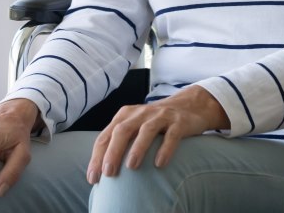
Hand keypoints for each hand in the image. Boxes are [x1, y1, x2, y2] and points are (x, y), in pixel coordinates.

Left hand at [87, 85, 228, 181]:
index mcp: (125, 115)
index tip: (93, 178)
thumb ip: (119, 141)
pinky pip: (171, 135)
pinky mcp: (179, 122)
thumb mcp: (135, 126)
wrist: (189, 105)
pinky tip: (160, 163)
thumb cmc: (155, 122)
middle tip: (108, 173)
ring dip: (137, 148)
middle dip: (113, 152)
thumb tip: (102, 170)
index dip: (97, 157)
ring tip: (131, 167)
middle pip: (122, 130)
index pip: (106, 136)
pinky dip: (165, 149)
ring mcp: (161, 116)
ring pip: (146, 130)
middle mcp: (141, 113)